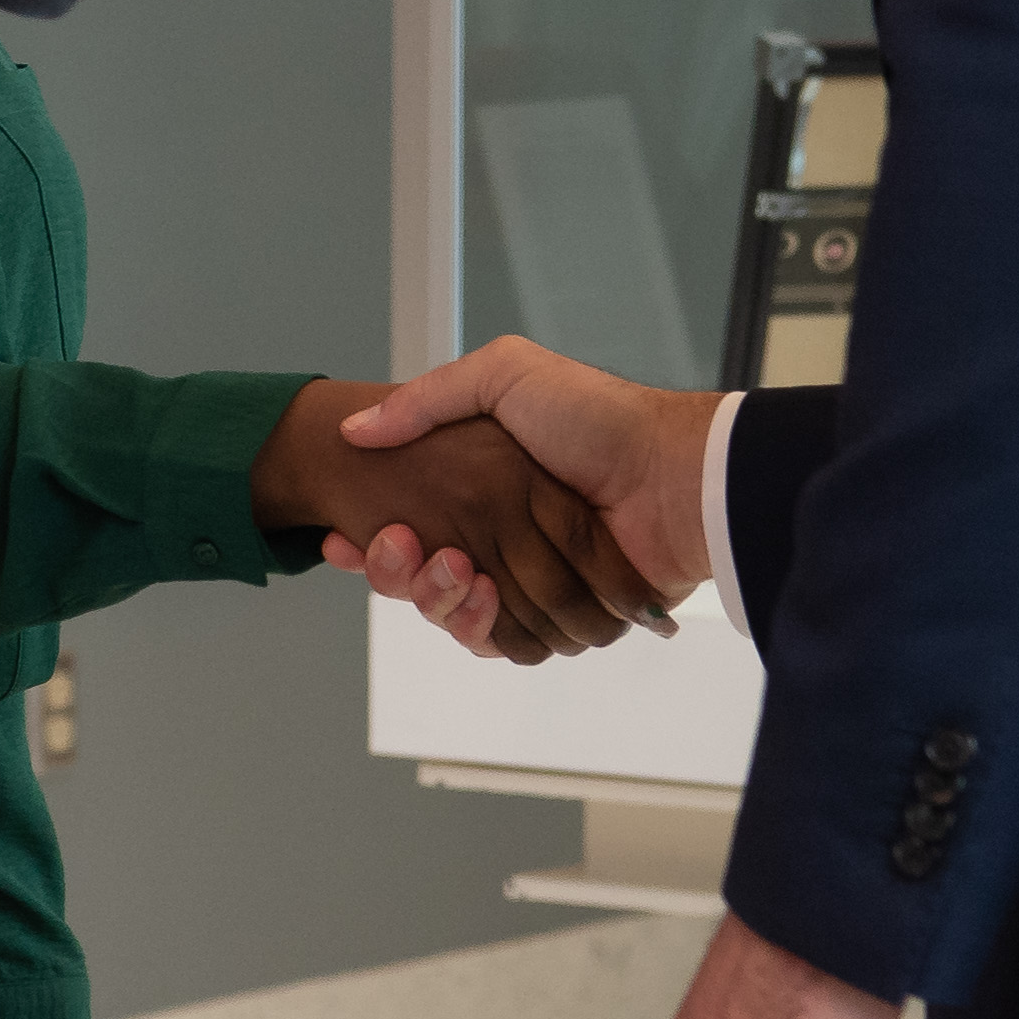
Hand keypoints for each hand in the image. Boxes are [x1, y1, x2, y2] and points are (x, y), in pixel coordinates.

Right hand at [253, 376, 670, 661]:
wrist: (672, 476)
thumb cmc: (601, 419)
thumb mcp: (506, 374)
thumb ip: (428, 398)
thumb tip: (357, 430)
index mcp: (485, 490)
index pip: (408, 527)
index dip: (371, 539)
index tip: (345, 534)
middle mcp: (504, 538)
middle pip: (419, 580)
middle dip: (395, 572)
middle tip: (401, 545)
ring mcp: (533, 583)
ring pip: (454, 617)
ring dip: (435, 598)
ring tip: (451, 566)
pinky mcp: (565, 620)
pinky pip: (505, 644)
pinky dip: (483, 626)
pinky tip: (477, 593)